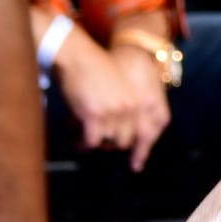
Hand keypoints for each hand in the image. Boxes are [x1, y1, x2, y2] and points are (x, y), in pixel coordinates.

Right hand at [52, 29, 169, 168]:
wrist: (78, 56)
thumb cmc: (94, 70)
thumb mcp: (118, 88)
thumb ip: (122, 108)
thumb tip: (115, 135)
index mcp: (138, 100)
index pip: (144, 134)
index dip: (140, 152)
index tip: (136, 166)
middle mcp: (129, 107)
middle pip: (124, 141)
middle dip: (109, 145)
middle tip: (95, 142)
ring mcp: (112, 112)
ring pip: (106, 142)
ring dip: (94, 143)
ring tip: (81, 141)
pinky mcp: (94, 115)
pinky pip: (91, 141)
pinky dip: (83, 143)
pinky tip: (76, 140)